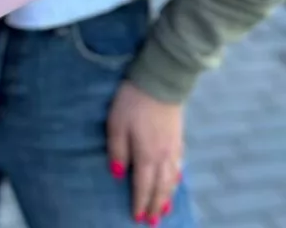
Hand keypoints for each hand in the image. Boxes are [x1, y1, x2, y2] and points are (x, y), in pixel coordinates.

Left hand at [107, 81, 183, 224]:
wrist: (160, 82)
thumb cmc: (132, 102)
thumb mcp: (116, 124)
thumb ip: (117, 150)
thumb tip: (116, 174)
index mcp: (146, 155)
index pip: (142, 186)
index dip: (139, 203)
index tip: (136, 217)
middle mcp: (163, 156)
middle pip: (160, 187)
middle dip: (155, 206)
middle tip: (151, 222)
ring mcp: (173, 147)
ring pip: (172, 179)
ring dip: (167, 196)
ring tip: (164, 210)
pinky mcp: (179, 137)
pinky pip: (179, 166)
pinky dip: (176, 179)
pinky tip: (175, 181)